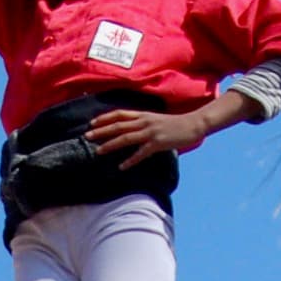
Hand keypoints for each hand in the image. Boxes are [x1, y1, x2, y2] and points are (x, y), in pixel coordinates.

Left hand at [89, 100, 220, 159]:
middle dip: (101, 131)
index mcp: (143, 115)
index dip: (104, 118)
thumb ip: (142, 123)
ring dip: (111, 145)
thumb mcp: (155, 119)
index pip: (119, 114)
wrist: (193, 124)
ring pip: (126, 137)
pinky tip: (121, 167)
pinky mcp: (158, 143)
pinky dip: (131, 160)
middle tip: (87, 137)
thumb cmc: (174, 124)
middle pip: (118, 125)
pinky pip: (141, 153)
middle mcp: (144, 121)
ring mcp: (150, 132)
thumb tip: (130, 129)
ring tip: (98, 151)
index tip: (92, 123)